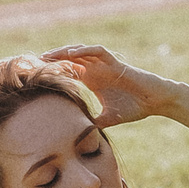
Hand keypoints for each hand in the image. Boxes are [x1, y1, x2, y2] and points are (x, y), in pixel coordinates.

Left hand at [40, 45, 181, 127]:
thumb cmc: (134, 108)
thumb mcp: (108, 118)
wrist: (155, 101)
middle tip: (33, 64)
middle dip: (52, 62)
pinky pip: (97, 52)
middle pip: (69, 61)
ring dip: (64, 53)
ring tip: (48, 56)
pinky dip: (85, 51)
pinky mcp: (115, 62)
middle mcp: (96, 70)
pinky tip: (72, 54)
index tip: (36, 79)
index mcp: (92, 81)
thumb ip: (93, 122)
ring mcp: (105, 64)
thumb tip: (79, 136)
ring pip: (80, 53)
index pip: (67, 74)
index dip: (53, 74)